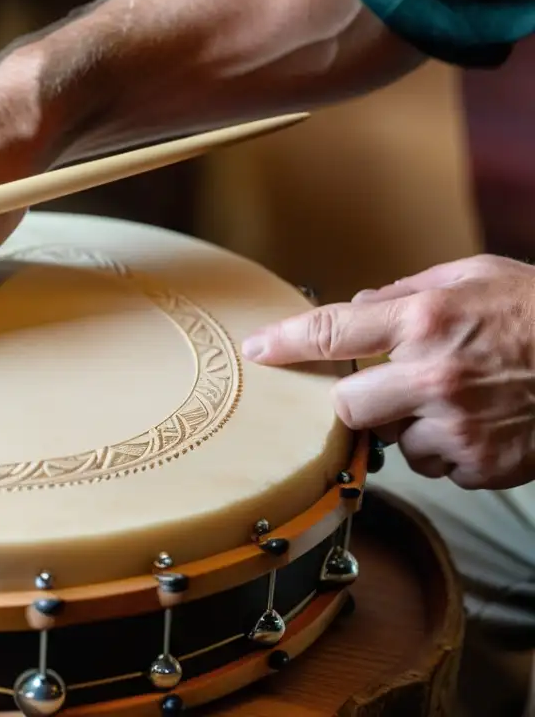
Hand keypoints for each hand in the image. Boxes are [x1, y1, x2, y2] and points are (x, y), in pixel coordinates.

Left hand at [241, 255, 534, 489]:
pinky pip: (436, 466)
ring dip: (411, 427)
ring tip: (461, 401)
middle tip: (387, 386)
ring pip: (393, 443)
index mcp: (427, 320)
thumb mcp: (475, 275)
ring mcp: (458, 426)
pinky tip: (484, 422)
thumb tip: (357, 310)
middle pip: (347, 407)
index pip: (331, 333)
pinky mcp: (482, 466)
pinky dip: (449, 449)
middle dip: (358, 400)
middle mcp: (434, 376)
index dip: (285, 343)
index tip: (258, 351)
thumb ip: (407, 293)